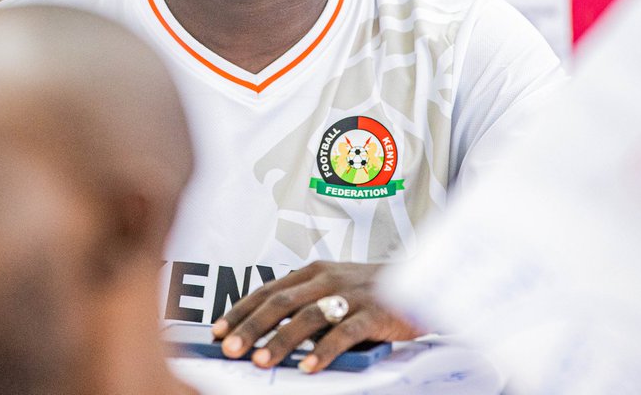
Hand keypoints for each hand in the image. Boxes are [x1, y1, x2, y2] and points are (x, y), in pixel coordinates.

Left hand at [211, 261, 419, 372]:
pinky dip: (324, 351)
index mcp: (314, 272)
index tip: (218, 330)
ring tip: (261, 361)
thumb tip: (266, 333)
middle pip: (280, 301)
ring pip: (307, 317)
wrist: (422, 281)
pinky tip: (309, 368)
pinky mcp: (374, 313)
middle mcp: (327, 278)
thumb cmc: (372, 291)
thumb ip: (305, 303)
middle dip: (251, 326)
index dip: (241, 310)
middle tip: (230, 348)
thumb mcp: (334, 288)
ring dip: (280, 340)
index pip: (268, 290)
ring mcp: (350, 295)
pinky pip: (344, 333)